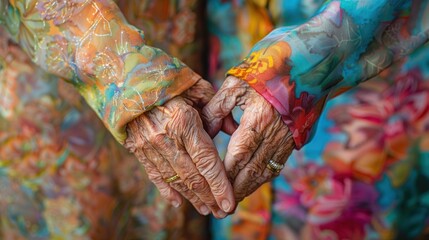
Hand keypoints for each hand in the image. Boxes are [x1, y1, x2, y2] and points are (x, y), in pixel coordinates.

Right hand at [125, 79, 234, 217]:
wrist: (121, 75)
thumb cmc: (166, 77)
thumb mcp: (195, 87)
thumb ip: (216, 109)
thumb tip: (232, 128)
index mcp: (184, 122)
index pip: (206, 162)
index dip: (220, 186)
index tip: (230, 203)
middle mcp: (166, 138)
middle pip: (193, 177)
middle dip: (210, 198)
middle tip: (223, 212)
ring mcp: (149, 146)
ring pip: (175, 180)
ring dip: (193, 198)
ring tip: (207, 210)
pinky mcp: (137, 148)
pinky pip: (155, 174)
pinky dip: (167, 190)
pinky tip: (178, 202)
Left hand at [202, 76, 294, 202]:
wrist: (308, 68)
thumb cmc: (267, 72)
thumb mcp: (237, 84)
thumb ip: (217, 108)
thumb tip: (203, 130)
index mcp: (259, 118)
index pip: (239, 154)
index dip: (227, 174)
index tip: (214, 189)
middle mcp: (275, 133)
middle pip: (253, 169)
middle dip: (236, 190)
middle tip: (221, 207)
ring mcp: (287, 139)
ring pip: (266, 171)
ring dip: (249, 188)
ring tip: (234, 201)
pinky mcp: (294, 141)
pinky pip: (276, 165)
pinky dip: (262, 178)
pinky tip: (250, 184)